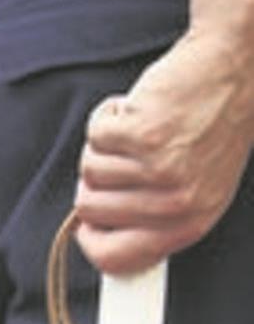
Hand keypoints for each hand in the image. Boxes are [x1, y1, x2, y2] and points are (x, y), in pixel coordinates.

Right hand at [75, 32, 253, 274]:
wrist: (236, 65)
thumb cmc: (213, 124)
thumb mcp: (197, 187)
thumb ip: (155, 219)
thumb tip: (104, 240)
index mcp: (190, 223)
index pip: (116, 259)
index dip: (91, 242)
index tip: (86, 228)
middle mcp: (177, 202)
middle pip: (89, 210)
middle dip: (95, 181)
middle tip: (124, 156)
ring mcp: (160, 169)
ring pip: (88, 171)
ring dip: (104, 145)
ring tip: (138, 129)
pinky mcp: (143, 134)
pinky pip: (94, 136)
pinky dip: (106, 116)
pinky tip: (136, 107)